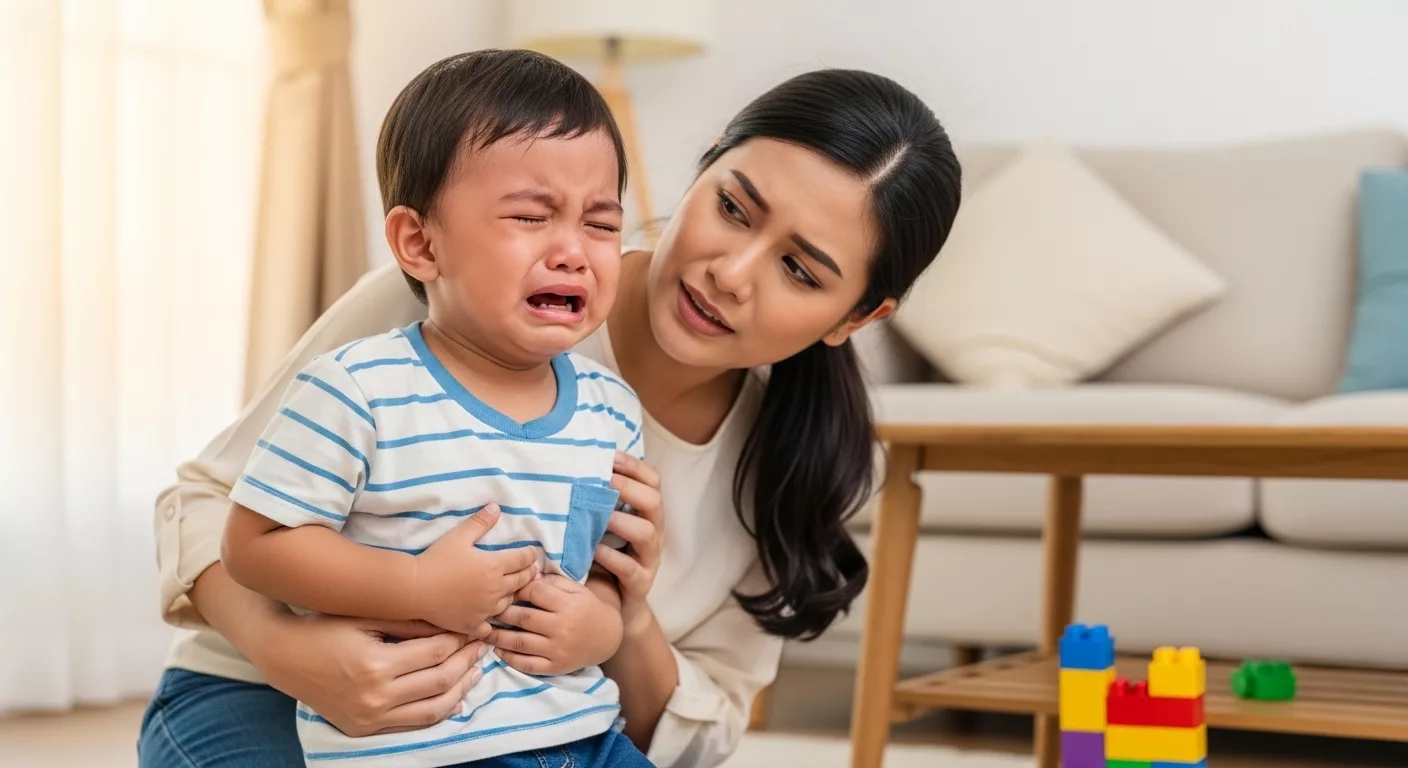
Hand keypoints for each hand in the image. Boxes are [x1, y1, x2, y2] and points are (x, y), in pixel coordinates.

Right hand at [258, 613, 487, 736]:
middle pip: (440, 681)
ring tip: (476, 671)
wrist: (285, 656)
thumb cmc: (325, 627)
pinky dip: (438, 712)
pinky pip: (413, 725)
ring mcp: (370, 718)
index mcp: (376, 664)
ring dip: (461, 690)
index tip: (472, 628)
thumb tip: (452, 623)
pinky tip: (454, 697)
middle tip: (482, 646)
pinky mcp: (364, 729)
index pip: (435, 652)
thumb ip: (409, 622)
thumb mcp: (366, 615)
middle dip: (467, 662)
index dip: (459, 639)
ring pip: (433, 710)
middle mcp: (375, 696)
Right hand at [412, 504, 540, 634]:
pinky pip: (491, 626)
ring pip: (509, 603)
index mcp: (495, 567)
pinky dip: (493, 621)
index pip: (523, 559)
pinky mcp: (474, 625)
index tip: (533, 553)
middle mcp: (496, 590)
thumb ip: (480, 522)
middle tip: (534, 570)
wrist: (415, 588)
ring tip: (513, 590)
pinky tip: (491, 617)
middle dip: (529, 573)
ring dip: (513, 595)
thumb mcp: (458, 536)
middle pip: (522, 581)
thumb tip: (496, 507)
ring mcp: (486, 610)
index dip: (531, 555)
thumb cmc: (437, 559)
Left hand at [485, 574, 623, 675]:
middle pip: (523, 616)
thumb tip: (527, 576)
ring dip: (498, 636)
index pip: (535, 592)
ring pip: (520, 642)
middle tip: (485, 607)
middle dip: (501, 611)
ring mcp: (557, 649)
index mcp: (567, 604)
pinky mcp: (555, 666)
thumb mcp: (575, 589)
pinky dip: (510, 658)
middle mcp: (561, 627)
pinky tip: (498, 650)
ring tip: (484, 630)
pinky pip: (527, 664)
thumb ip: (552, 582)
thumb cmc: (586, 608)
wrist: (606, 638)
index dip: (517, 588)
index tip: (505, 586)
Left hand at [594, 451, 662, 633]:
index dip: (634, 466)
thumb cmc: (606, 559)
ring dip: (622, 521)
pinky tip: (593, 551)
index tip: (609, 456)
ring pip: (647, 533)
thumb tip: (572, 469)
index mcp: (648, 514)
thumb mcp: (606, 528)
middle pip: (654, 502)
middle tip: (605, 482)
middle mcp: (655, 533)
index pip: (653, 481)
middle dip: (629, 488)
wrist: (617, 608)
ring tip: (601, 516)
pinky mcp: (640, 583)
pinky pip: (630, 569)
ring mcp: (649, 559)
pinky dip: (612, 558)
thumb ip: (600, 503)